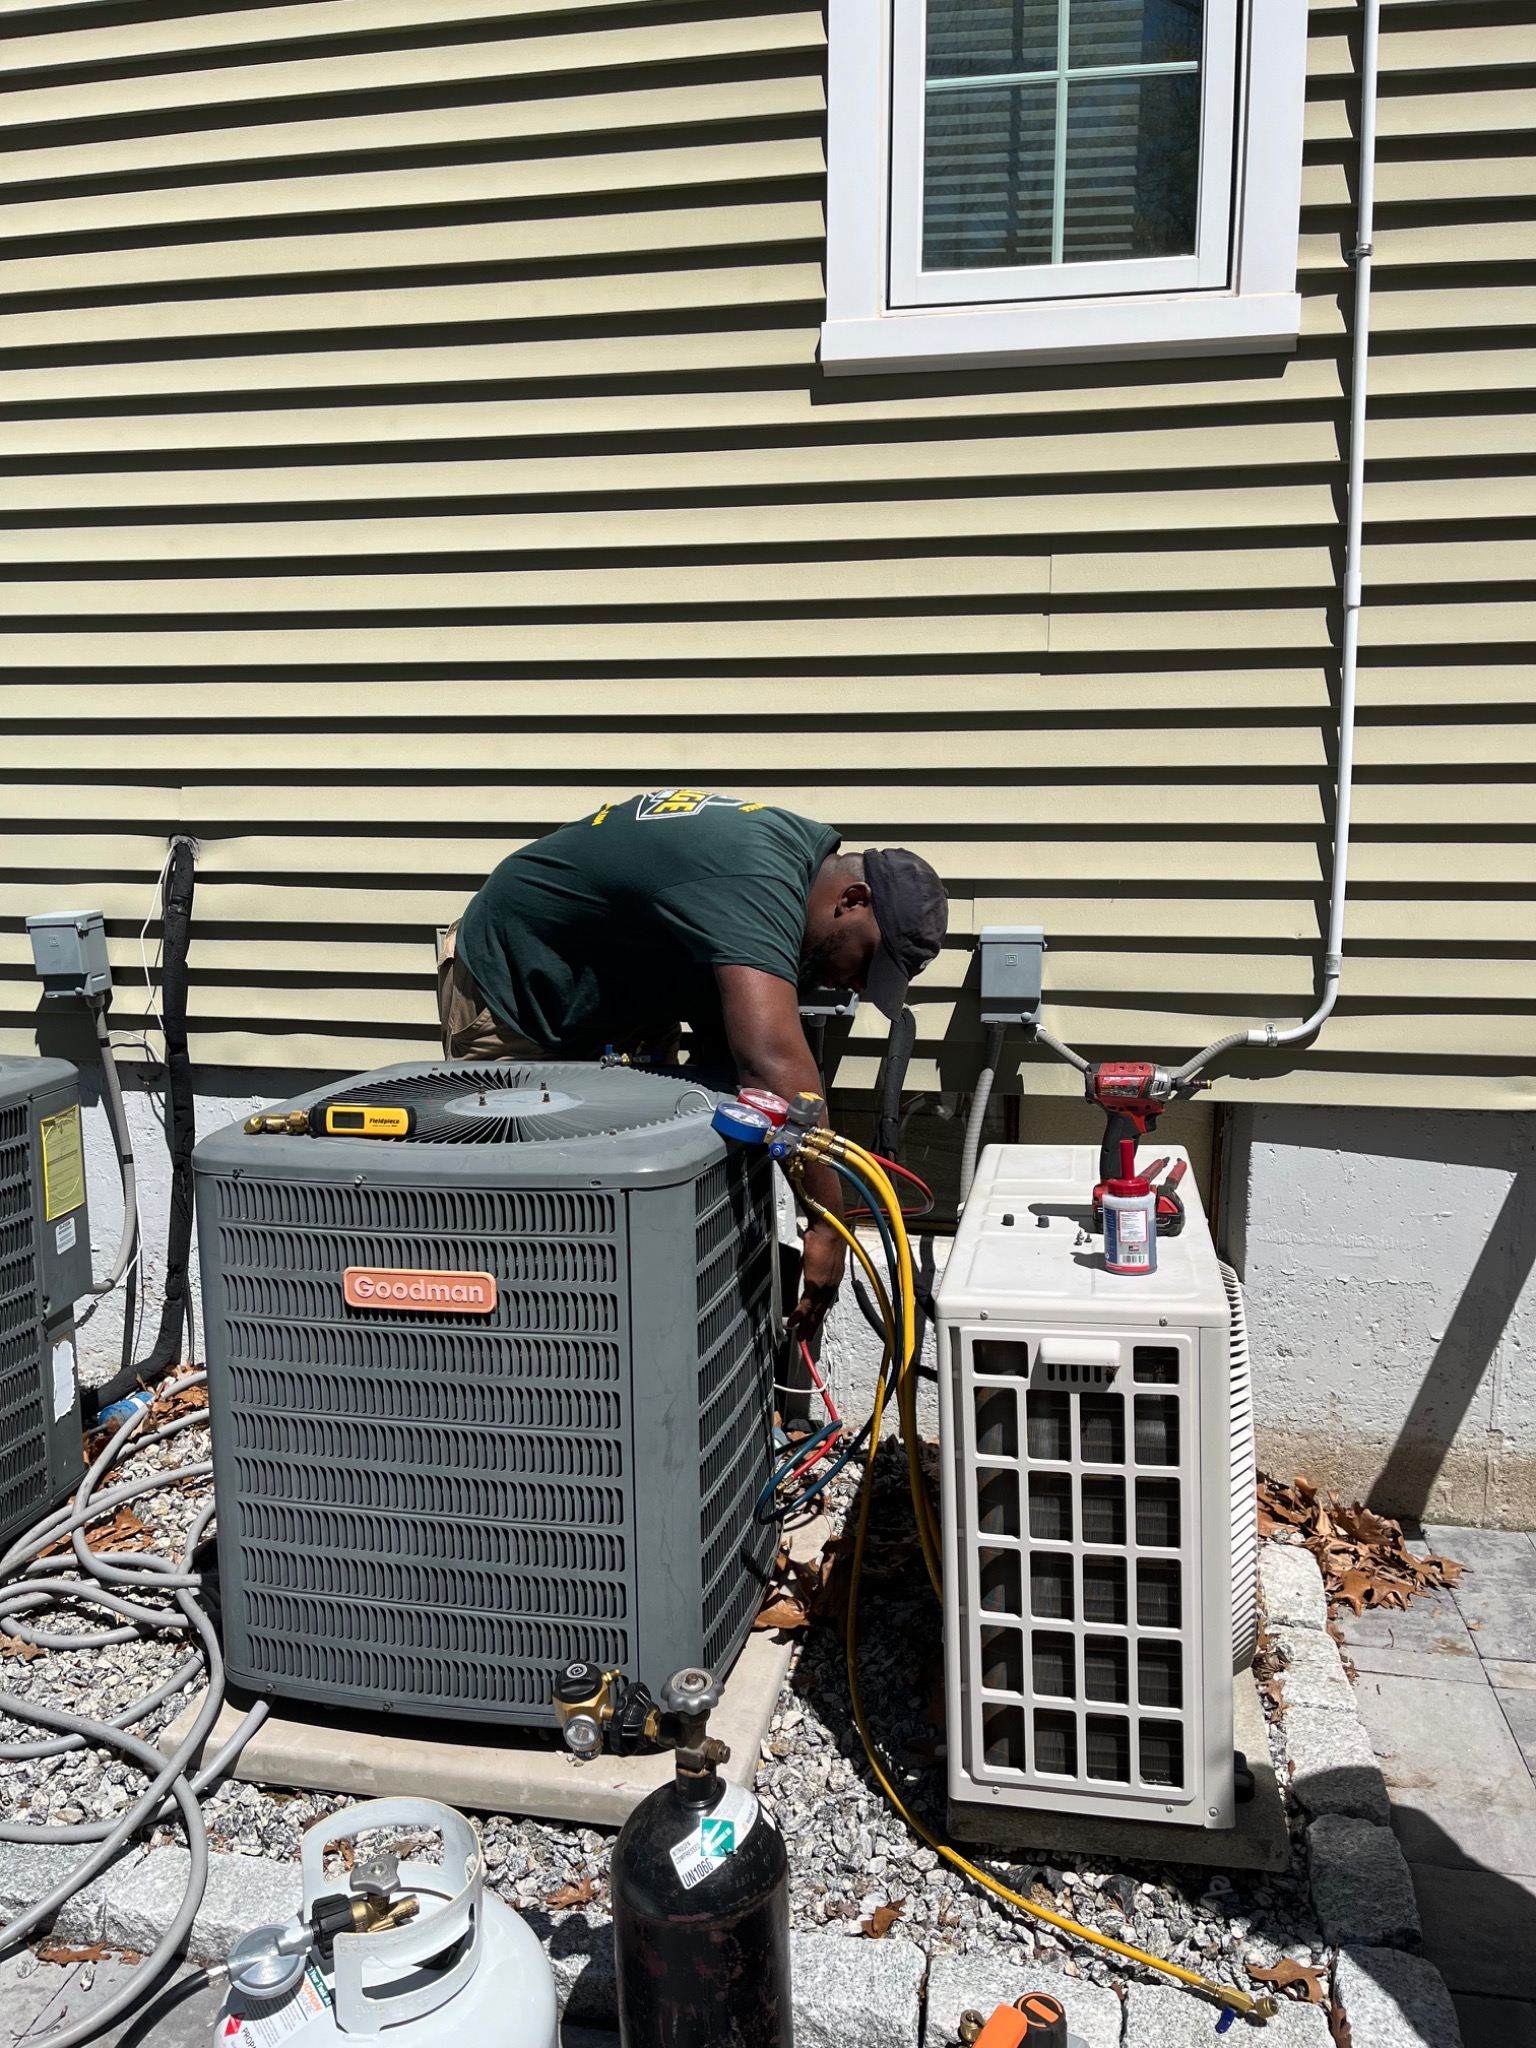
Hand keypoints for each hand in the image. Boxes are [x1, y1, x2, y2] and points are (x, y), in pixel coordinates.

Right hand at [786, 1219, 845, 1341]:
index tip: (814, 1323)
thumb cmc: (823, 1237)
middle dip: (814, 1326)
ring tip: (800, 1336)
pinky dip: (799, 1315)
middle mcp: (832, 1285)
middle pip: (822, 1311)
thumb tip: (804, 1275)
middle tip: (807, 1338)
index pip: (826, 1302)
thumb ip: (811, 1269)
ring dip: (807, 1325)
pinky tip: (793, 1322)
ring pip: (815, 1311)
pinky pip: (806, 1304)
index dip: (819, 1314)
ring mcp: (825, 1286)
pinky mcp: (816, 1283)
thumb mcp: (816, 1256)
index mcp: (833, 1279)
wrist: (828, 1229)